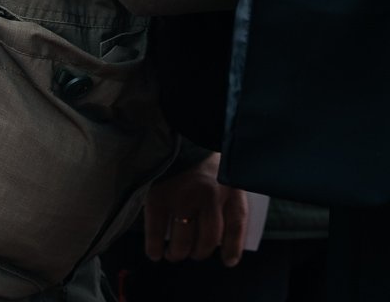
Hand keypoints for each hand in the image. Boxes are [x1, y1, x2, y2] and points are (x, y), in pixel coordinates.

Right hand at [143, 152, 248, 266]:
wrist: (174, 127)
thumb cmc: (200, 150)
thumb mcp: (223, 168)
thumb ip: (226, 194)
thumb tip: (222, 232)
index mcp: (229, 187)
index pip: (236, 225)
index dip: (232, 248)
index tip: (228, 261)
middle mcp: (209, 196)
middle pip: (208, 240)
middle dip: (199, 253)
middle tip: (192, 253)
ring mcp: (183, 197)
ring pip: (183, 242)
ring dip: (177, 254)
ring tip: (174, 255)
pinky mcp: (159, 197)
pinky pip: (156, 231)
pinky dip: (154, 247)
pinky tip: (155, 254)